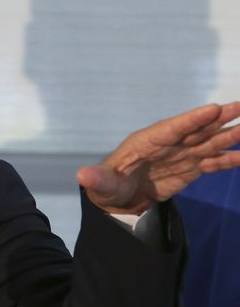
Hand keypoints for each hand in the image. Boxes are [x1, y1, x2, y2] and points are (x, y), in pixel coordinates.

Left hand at [76, 102, 239, 214]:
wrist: (118, 198)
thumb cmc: (107, 186)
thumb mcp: (101, 185)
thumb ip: (97, 180)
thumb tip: (82, 176)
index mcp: (145, 143)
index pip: (171, 129)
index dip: (191, 119)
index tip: (212, 108)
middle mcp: (166, 144)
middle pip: (195, 129)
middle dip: (218, 118)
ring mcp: (180, 155)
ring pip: (208, 142)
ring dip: (230, 135)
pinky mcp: (189, 168)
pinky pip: (212, 162)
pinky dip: (228, 159)